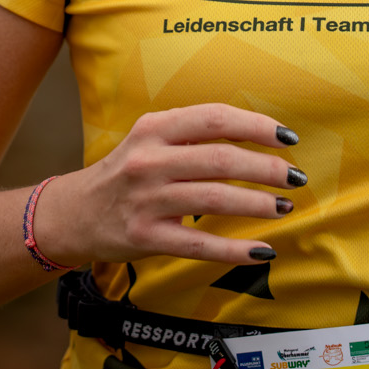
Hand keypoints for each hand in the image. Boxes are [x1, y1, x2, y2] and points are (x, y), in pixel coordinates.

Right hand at [30, 104, 300, 267]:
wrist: (74, 214)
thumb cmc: (125, 173)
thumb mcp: (149, 140)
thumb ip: (191, 133)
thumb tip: (256, 134)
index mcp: (154, 128)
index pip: (215, 118)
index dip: (257, 126)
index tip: (287, 138)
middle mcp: (149, 160)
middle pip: (221, 159)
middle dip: (267, 169)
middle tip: (295, 178)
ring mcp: (146, 200)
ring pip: (214, 199)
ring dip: (257, 204)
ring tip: (284, 208)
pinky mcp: (145, 237)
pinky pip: (199, 244)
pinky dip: (235, 249)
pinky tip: (263, 250)